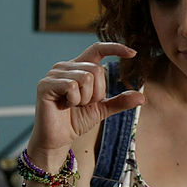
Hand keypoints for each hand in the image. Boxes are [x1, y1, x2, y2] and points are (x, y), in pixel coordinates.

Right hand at [28, 42, 144, 169]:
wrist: (58, 138)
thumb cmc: (76, 121)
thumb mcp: (103, 109)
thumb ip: (120, 101)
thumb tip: (141, 97)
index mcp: (79, 68)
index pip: (97, 49)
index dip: (115, 48)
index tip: (133, 53)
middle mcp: (65, 66)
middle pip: (96, 69)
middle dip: (97, 92)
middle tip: (85, 104)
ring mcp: (54, 74)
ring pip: (86, 77)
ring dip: (86, 98)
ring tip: (74, 105)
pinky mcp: (45, 85)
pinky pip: (72, 86)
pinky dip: (74, 100)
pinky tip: (66, 106)